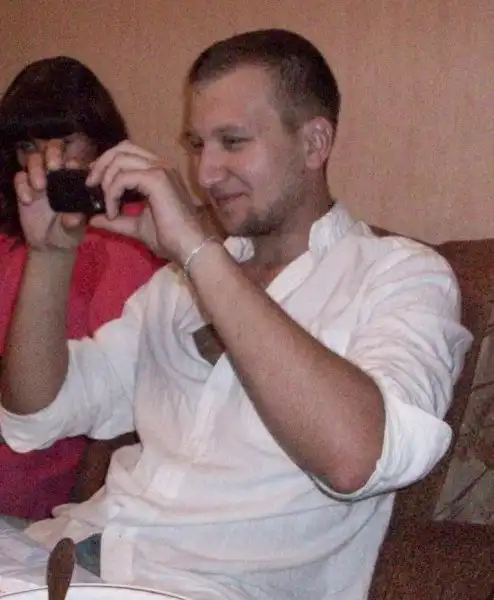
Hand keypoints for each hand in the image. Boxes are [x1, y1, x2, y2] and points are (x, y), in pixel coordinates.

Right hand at [14, 139, 85, 251]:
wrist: (49, 244)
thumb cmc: (67, 232)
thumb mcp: (74, 230)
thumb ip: (75, 222)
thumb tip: (75, 218)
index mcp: (73, 181)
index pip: (74, 162)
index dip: (72, 160)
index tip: (71, 167)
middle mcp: (57, 176)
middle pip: (53, 151)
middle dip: (52, 154)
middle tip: (53, 167)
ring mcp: (39, 180)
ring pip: (34, 159)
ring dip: (36, 168)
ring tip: (40, 187)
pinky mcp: (24, 188)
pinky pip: (19, 177)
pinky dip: (22, 185)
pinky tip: (27, 200)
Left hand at [87, 140, 207, 263]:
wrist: (187, 246)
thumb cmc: (168, 237)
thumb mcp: (135, 225)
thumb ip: (116, 219)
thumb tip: (92, 219)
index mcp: (158, 172)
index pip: (128, 152)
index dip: (107, 162)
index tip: (94, 181)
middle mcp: (160, 165)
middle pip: (122, 148)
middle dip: (101, 164)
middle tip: (91, 185)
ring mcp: (160, 169)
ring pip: (120, 159)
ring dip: (106, 180)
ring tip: (106, 205)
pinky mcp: (157, 179)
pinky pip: (123, 178)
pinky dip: (112, 193)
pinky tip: (113, 212)